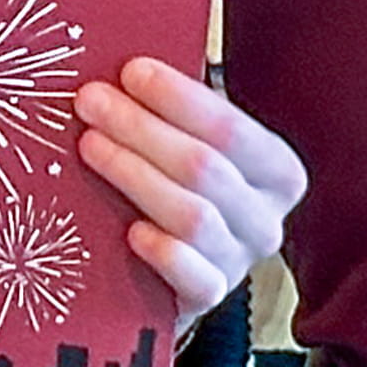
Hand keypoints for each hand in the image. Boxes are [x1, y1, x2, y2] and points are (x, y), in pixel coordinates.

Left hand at [72, 57, 304, 321]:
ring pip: (194, 216)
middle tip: (91, 101)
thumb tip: (123, 68)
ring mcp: (240, 262)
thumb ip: (172, 113)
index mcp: (276, 170)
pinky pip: (195, 278)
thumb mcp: (186, 143)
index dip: (178, 97)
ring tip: (90, 146)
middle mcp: (267, 218)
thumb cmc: (177, 186)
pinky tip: (131, 231)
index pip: (230, 127)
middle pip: (204, 167)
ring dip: (135, 174)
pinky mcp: (210, 298)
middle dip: (140, 128)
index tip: (130, 71)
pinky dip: (164, 252)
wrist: (171, 271)